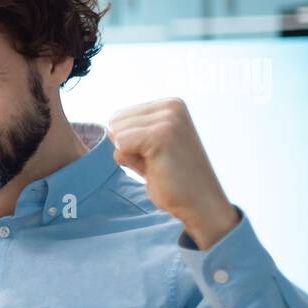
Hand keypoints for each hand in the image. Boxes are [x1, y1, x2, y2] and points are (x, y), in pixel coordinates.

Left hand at [108, 98, 238, 249]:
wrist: (199, 203)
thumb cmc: (173, 179)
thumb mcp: (150, 149)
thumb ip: (131, 136)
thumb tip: (108, 129)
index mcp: (171, 105)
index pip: (119, 116)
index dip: (129, 142)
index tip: (156, 155)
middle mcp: (171, 106)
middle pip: (115, 122)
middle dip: (128, 148)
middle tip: (157, 162)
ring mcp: (168, 118)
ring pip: (116, 133)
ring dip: (131, 156)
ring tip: (158, 165)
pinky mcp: (161, 134)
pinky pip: (121, 144)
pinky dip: (131, 162)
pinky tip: (155, 168)